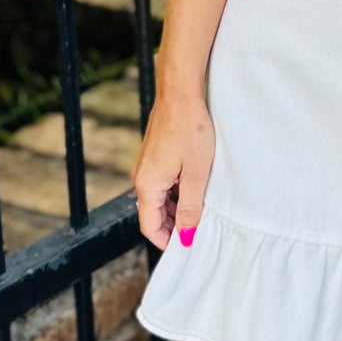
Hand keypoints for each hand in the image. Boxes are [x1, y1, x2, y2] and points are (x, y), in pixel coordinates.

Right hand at [133, 84, 215, 251]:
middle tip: (198, 230)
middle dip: (172, 226)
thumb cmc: (190, 130)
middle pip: (152, 214)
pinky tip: (194, 188)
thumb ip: (190, 208)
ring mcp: (145, 166)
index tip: (189, 245)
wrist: (180, 94)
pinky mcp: (153, 157)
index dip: (168, 241)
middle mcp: (140, 177)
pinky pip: (160, 184)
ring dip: (175, 209)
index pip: (150, 227)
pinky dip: (174, 193)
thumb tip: (186, 236)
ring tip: (200, 209)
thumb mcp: (196, 175)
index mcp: (147, 185)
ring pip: (157, 199)